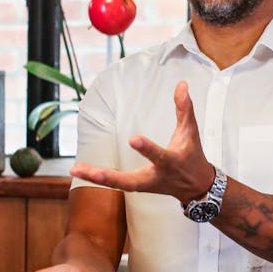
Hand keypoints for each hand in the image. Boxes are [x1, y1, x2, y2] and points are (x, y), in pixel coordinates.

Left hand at [70, 80, 213, 203]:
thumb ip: (185, 108)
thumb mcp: (191, 132)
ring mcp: (145, 185)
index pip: (158, 156)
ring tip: (76, 170)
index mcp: (171, 162)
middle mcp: (156, 176)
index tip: (133, 139)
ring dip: (97, 178)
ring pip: (119, 185)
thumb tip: (181, 84)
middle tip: (94, 172)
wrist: (197, 186)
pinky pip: (115, 184)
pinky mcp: (137, 187)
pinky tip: (80, 171)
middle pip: (131, 181)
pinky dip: (98, 178)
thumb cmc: (192, 156)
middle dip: (112, 178)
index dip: (146, 148)